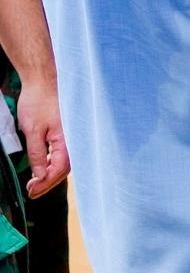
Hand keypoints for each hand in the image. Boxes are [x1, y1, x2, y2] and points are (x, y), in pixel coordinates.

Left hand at [13, 78, 67, 197]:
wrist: (45, 80)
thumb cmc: (39, 101)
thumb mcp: (32, 130)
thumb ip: (37, 154)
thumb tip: (39, 175)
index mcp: (67, 141)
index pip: (58, 170)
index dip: (44, 183)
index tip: (31, 191)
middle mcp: (74, 141)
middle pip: (63, 170)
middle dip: (47, 182)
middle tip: (32, 191)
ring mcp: (72, 137)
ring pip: (63, 163)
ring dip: (50, 174)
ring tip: (35, 182)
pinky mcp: (67, 133)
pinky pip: (63, 153)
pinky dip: (53, 163)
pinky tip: (44, 166)